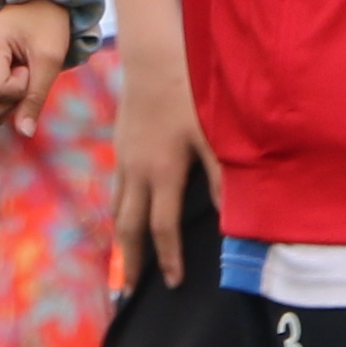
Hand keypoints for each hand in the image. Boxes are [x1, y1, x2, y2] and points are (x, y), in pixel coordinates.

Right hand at [0, 0, 71, 134]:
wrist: (34, 2)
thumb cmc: (46, 25)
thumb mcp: (50, 59)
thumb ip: (37, 97)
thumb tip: (25, 133)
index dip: (20, 88)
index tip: (29, 66)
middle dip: (12, 101)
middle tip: (24, 71)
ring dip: (3, 105)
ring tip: (15, 75)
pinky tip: (6, 80)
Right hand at [110, 51, 199, 288]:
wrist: (152, 58)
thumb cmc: (188, 93)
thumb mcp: (212, 135)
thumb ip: (221, 176)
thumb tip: (231, 217)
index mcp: (162, 172)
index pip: (162, 227)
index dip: (168, 258)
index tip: (173, 282)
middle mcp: (137, 171)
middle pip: (129, 226)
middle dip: (132, 259)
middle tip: (132, 288)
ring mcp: (123, 159)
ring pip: (117, 208)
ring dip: (122, 238)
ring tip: (127, 261)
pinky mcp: (119, 147)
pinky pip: (115, 189)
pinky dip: (118, 210)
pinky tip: (124, 217)